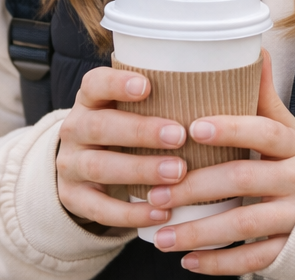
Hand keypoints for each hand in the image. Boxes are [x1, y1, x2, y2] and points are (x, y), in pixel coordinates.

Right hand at [56, 66, 190, 229]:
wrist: (82, 167)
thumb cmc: (124, 127)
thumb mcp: (129, 107)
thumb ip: (161, 95)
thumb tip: (223, 84)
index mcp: (89, 99)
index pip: (95, 83)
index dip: (117, 84)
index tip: (147, 86)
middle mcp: (75, 128)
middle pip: (99, 126)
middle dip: (140, 131)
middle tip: (178, 136)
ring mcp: (71, 165)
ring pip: (100, 166)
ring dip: (141, 170)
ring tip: (177, 173)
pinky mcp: (74, 199)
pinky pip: (100, 209)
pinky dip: (131, 212)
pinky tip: (161, 211)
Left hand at [145, 52, 294, 274]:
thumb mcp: (292, 131)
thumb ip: (268, 99)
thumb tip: (257, 49)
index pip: (263, 133)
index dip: (231, 129)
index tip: (192, 127)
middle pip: (243, 181)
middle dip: (195, 187)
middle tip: (155, 192)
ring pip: (243, 226)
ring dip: (197, 231)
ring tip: (159, 235)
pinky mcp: (293, 250)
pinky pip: (253, 259)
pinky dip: (219, 263)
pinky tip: (187, 260)